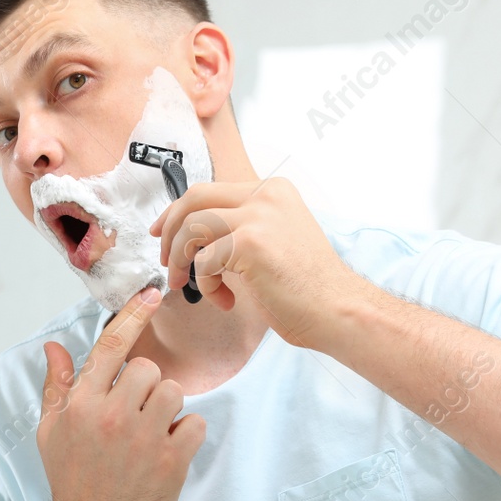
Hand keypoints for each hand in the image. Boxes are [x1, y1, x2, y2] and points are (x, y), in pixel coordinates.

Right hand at [36, 287, 204, 500]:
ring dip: (168, 410)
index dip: (134, 315)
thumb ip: (57, 387)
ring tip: (150, 435)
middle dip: (146, 387)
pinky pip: (195, 424)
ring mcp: (143, 439)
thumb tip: (54, 348)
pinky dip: (187, 436)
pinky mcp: (171, 462)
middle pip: (148, 369)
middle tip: (136, 416)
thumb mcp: (52, 433)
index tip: (152, 295)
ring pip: (174, 393)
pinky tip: (166, 453)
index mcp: (81, 405)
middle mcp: (111, 416)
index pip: (112, 345)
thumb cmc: (70, 481)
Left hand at [149, 177, 371, 348]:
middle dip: (169, 230)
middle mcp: (265, 195)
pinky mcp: (250, 243)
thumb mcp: (273, 240)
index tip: (163, 232)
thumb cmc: (307, 287)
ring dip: (180, 261)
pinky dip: (207, 285)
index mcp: (272, 191)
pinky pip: (204, 261)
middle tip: (165, 261)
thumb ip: (241, 227)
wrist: (337, 310)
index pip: (209, 190)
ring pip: (191, 228)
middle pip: (193, 198)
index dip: (177, 212)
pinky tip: (227, 300)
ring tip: (189, 286)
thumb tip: (195, 234)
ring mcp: (258, 216)